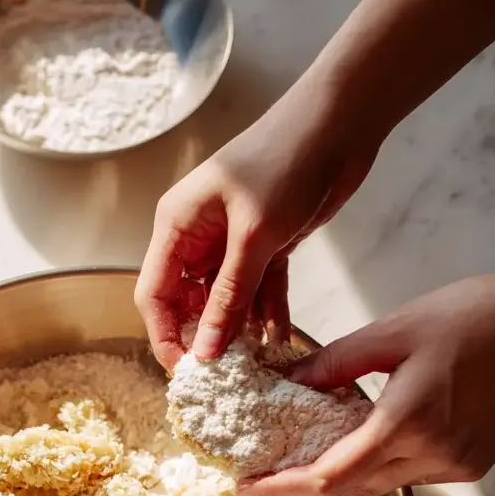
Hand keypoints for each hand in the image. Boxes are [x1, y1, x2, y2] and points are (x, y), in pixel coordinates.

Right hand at [134, 80, 379, 371]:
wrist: (339, 122)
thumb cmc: (286, 162)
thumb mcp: (255, 236)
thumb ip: (228, 296)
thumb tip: (205, 351)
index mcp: (177, 224)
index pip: (154, 293)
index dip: (164, 335)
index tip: (186, 372)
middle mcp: (197, 235)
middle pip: (186, 302)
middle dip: (203, 336)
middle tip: (224, 372)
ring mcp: (231, 241)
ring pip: (224, 300)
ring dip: (239, 330)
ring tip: (256, 362)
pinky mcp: (265, 244)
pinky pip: (258, 290)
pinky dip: (267, 312)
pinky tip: (279, 338)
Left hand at [238, 272, 494, 495]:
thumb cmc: (482, 316)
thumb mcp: (397, 329)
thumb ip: (338, 362)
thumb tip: (291, 383)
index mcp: (407, 424)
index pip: (329, 476)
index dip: (282, 487)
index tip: (246, 488)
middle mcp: (431, 457)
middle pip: (350, 488)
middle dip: (304, 483)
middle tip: (265, 470)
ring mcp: (454, 466)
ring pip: (379, 483)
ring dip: (341, 472)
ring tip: (305, 450)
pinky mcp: (469, 465)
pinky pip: (408, 473)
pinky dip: (377, 461)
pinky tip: (362, 436)